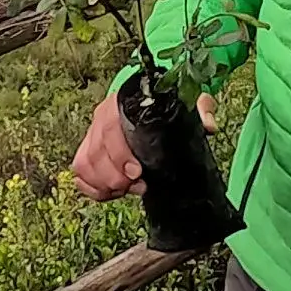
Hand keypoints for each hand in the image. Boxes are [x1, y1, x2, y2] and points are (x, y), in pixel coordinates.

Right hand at [71, 91, 216, 199]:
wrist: (150, 98)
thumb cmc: (167, 102)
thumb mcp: (188, 101)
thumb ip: (201, 109)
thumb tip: (209, 126)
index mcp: (122, 103)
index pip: (110, 129)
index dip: (119, 155)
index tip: (136, 173)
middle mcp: (102, 116)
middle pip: (94, 152)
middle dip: (114, 178)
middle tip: (138, 187)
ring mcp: (92, 132)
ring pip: (84, 164)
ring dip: (103, 185)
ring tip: (127, 190)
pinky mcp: (88, 147)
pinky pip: (80, 171)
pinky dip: (92, 187)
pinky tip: (112, 192)